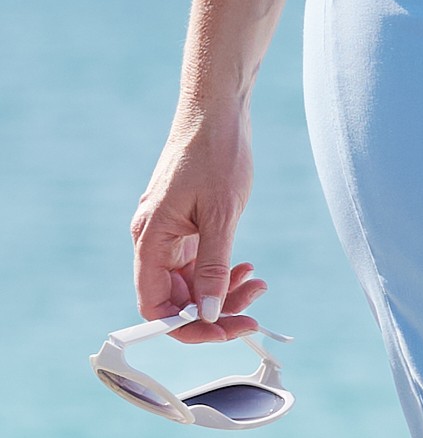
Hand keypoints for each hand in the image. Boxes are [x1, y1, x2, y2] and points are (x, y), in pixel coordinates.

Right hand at [131, 110, 263, 341]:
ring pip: (191, 281)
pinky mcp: (185, 223)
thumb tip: (208, 315)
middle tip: (253, 312)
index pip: (157, 308)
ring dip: (222, 290)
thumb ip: (213, 266)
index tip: (226, 330)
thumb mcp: (220, 213)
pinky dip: (222, 269)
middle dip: (213, 310)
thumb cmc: (216, 153)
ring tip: (257, 284)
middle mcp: (153, 240)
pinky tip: (247, 268)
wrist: (218, 107)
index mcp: (150, 240)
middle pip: (176, 299)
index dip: (188, 328)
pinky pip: (199, 261)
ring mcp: (169, 232)